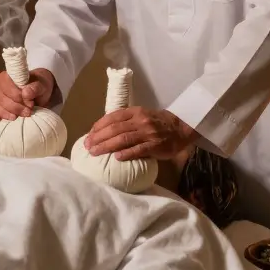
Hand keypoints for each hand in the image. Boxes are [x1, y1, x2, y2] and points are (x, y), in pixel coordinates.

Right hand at [0, 68, 55, 123]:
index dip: (14, 93)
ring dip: (4, 113)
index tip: (28, 101)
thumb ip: (35, 88)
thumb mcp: (42, 85)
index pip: (4, 82)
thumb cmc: (39, 86)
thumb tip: (25, 93)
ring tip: (17, 117)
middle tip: (27, 112)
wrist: (39, 94)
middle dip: (12, 106)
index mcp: (9, 76)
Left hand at [83, 107, 198, 160]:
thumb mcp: (142, 115)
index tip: (89, 134)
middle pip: (115, 129)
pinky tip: (117, 157)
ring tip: (95, 152)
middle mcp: (140, 121)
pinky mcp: (155, 146)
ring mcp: (148, 133)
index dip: (99, 125)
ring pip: (123, 139)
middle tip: (87, 146)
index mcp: (136, 112)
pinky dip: (126, 153)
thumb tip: (105, 130)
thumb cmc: (158, 123)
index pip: (113, 117)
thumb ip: (127, 120)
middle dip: (98, 137)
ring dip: (107, 146)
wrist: (181, 128)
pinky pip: (138, 150)